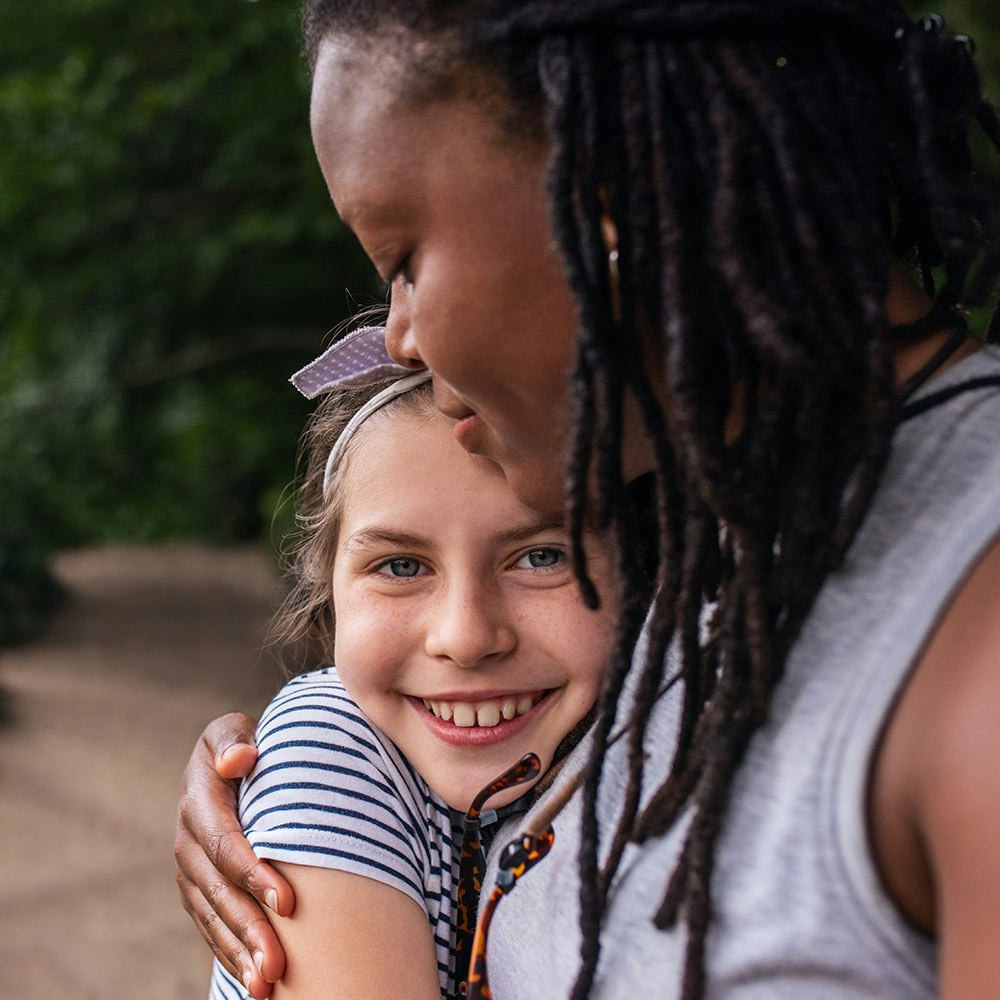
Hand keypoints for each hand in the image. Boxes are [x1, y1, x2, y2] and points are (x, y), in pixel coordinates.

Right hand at [175, 713, 294, 997]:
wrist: (225, 759)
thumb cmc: (244, 741)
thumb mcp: (234, 728)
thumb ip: (235, 739)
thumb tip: (241, 758)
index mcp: (199, 801)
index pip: (226, 844)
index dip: (255, 874)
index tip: (290, 901)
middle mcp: (187, 841)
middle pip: (218, 893)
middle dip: (248, 930)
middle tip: (277, 966)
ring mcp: (189, 870)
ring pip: (212, 918)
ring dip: (238, 953)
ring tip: (265, 985)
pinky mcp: (196, 889)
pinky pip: (209, 926)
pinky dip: (229, 953)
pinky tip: (252, 981)